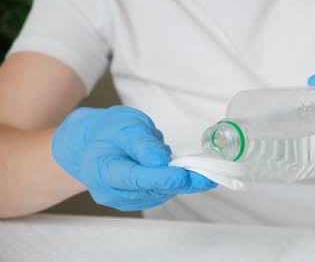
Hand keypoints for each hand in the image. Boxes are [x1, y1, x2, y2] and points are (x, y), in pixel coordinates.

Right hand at [52, 106, 215, 210]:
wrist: (94, 143)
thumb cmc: (109, 131)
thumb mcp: (126, 125)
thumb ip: (142, 144)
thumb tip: (162, 161)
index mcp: (102, 170)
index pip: (134, 178)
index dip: (160, 178)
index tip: (182, 176)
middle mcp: (111, 191)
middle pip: (151, 189)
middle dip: (182, 182)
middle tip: (209, 175)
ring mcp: (124, 199)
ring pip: (159, 193)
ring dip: (183, 183)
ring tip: (202, 170)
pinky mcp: (137, 200)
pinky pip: (160, 193)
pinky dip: (176, 183)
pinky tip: (186, 172)